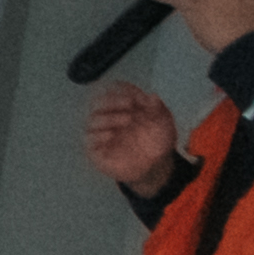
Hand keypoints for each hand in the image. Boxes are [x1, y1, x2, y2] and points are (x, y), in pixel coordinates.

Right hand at [80, 77, 185, 193]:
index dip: (120, 89)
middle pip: (97, 102)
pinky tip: (112, 135)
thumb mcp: (164, 122)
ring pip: (92, 120)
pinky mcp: (97, 151)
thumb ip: (158, 108)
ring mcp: (102, 134)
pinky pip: (89, 141)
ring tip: (128, 120)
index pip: (112, 91)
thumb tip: (151, 96)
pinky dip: (98, 136)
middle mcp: (109, 118)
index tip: (135, 93)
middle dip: (112, 100)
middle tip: (129, 103)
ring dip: (108, 117)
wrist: (156, 165)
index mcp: (121, 108)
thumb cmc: (157, 141)